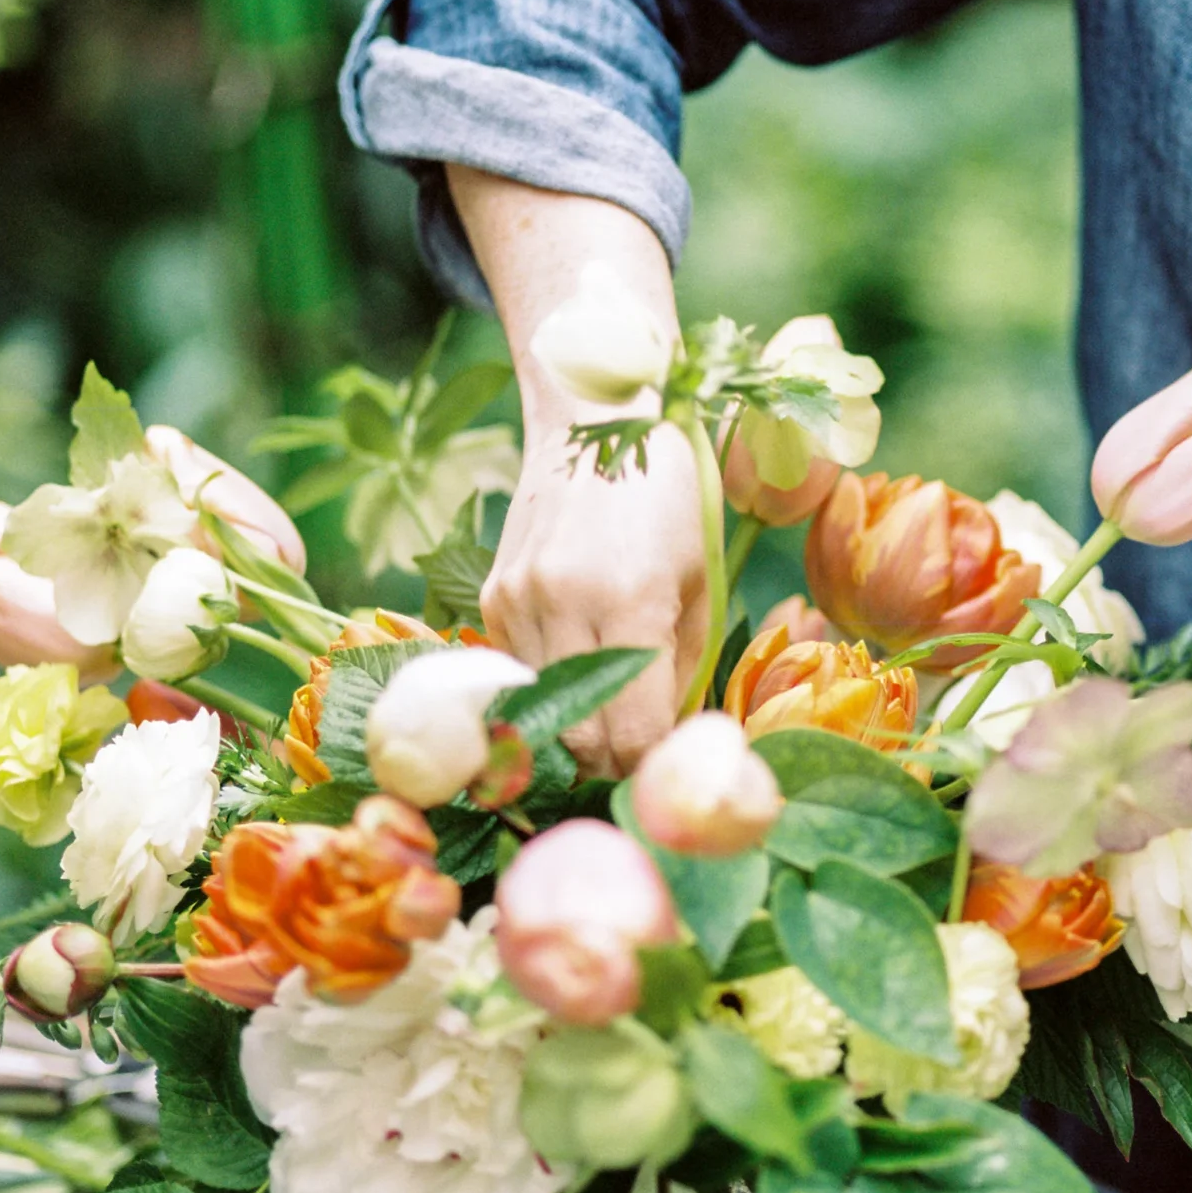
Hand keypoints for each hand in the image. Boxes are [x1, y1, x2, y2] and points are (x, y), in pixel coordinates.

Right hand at [482, 417, 706, 776]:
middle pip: (578, 737)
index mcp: (631, 599)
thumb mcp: (698, 583)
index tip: (665, 771)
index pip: (632, 733)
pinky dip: (549, 684)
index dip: (650, 765)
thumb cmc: (670, 499)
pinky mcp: (493, 596)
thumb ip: (684, 671)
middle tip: (638, 757)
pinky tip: (577, 662)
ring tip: (610, 716)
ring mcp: (518, 599)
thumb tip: (671, 746)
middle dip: (611, 761)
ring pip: (541, 712)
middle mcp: (564, 602)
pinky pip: (519, 672)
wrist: (595, 422)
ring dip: (575, 728)